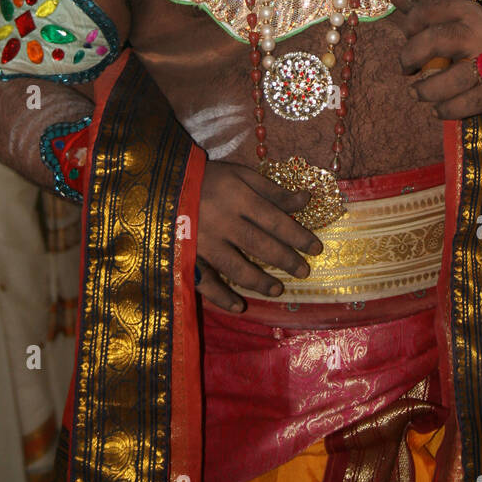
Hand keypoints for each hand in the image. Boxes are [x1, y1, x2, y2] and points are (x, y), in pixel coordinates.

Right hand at [195, 160, 323, 312]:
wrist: (165, 183)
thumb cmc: (210, 178)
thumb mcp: (242, 175)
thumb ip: (273, 190)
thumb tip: (306, 199)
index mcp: (239, 197)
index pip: (275, 220)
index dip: (298, 235)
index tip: (317, 248)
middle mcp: (224, 221)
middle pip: (260, 245)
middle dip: (285, 260)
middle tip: (304, 271)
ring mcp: (205, 241)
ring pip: (236, 267)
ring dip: (260, 281)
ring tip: (278, 289)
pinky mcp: (189, 255)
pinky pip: (206, 281)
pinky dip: (222, 297)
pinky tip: (239, 306)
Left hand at [386, 0, 481, 119]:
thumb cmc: (473, 39)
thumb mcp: (449, 18)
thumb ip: (417, 4)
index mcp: (467, 12)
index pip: (427, 11)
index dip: (409, 25)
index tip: (408, 36)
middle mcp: (480, 34)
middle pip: (435, 40)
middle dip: (411, 55)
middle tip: (406, 68)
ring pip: (449, 80)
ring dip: (426, 90)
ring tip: (418, 92)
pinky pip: (463, 105)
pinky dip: (445, 109)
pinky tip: (439, 108)